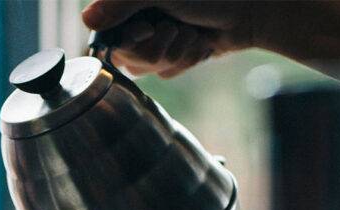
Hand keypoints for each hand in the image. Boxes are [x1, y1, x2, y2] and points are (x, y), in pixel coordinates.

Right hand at [82, 1, 253, 77]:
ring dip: (177, 54)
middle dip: (158, 49)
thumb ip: (122, 3)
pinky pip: (167, 72)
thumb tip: (86, 18)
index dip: (129, 40)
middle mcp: (137, 18)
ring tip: (193, 34)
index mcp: (129, 2)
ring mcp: (155, 37)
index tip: (150, 27)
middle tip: (177, 28)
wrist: (253, 10)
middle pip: (127, 58)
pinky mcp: (172, 52)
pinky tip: (200, 43)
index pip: (106, 36)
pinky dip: (188, 59)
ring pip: (148, 69)